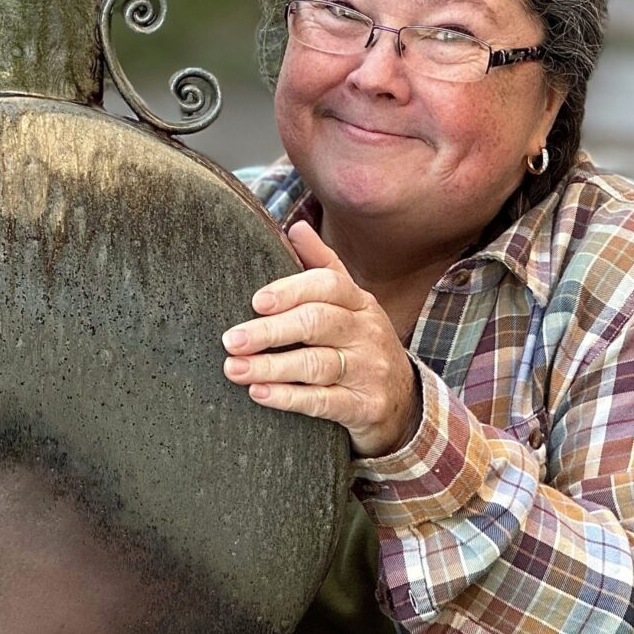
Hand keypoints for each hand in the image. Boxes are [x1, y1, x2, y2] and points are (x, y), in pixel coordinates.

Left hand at [222, 220, 420, 457]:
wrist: (402, 401)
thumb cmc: (360, 344)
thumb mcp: (350, 305)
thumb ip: (322, 266)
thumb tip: (295, 227)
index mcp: (360, 301)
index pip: (329, 284)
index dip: (291, 290)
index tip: (256, 301)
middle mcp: (367, 332)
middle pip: (318, 323)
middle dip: (271, 330)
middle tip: (230, 340)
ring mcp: (369, 370)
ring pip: (316, 364)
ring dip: (270, 367)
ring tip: (233, 368)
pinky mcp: (365, 406)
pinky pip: (323, 402)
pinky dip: (289, 398)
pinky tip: (259, 393)